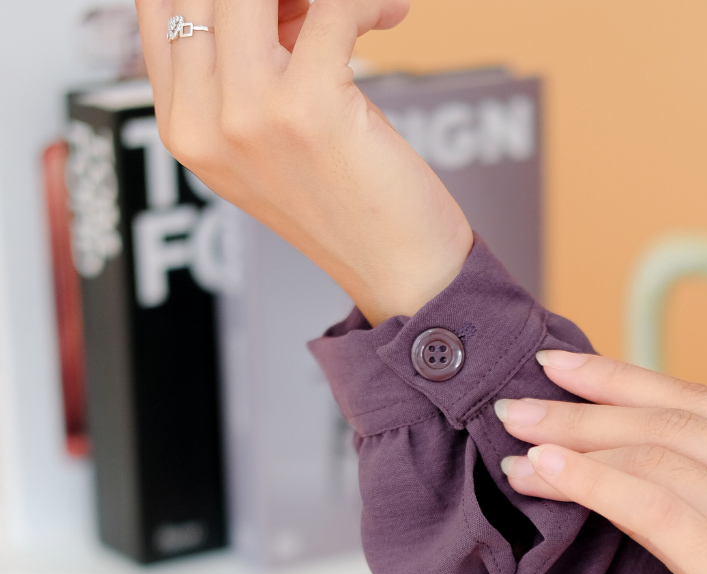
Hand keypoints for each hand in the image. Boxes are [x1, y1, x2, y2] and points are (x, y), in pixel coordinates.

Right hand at [134, 0, 473, 322]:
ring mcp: (249, 116)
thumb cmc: (350, 207)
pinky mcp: (309, 108)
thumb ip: (248, 72)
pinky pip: (330, 7)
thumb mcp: (271, 141)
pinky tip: (389, 14)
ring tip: (355, 11)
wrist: (399, 271)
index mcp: (183, 130)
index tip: (279, 5)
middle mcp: (203, 124)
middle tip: (317, 8)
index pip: (163, 9)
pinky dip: (365, 2)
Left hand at [495, 351, 706, 573]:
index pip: (702, 401)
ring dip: (575, 449)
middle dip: (585, 409)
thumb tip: (624, 453)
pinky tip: (548, 476)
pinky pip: (656, 512)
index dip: (624, 379)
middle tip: (517, 406)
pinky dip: (594, 485)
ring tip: (518, 448)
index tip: (561, 366)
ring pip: (659, 460)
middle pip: (673, 423)